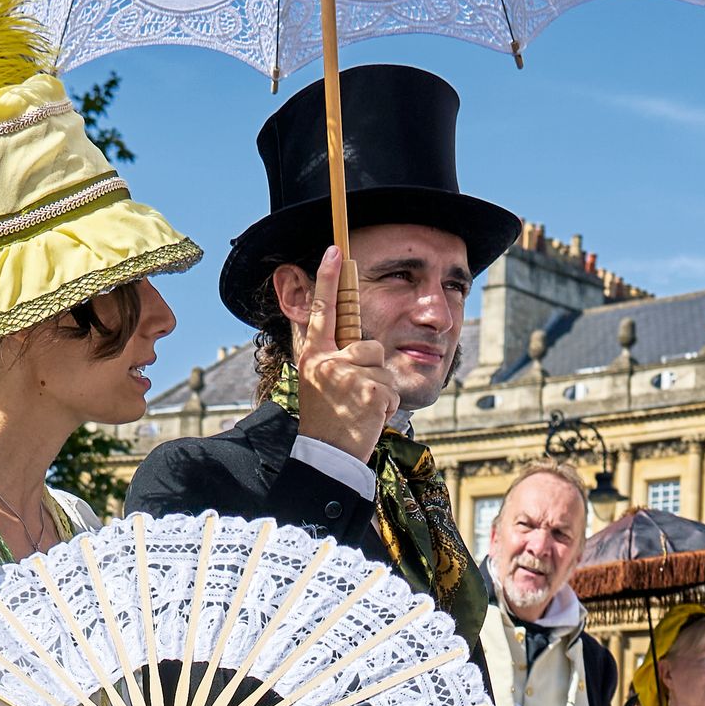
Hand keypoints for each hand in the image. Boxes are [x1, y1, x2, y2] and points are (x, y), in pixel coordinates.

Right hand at [292, 246, 398, 461]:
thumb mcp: (319, 380)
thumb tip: (351, 337)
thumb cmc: (327, 417)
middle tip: (354, 396)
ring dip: (381, 390)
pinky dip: (387, 406)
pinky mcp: (369, 392)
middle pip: (370, 345)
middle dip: (372, 370)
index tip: (334, 250)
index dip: (326, 279)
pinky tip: (369, 418)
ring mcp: (347, 377)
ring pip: (384, 367)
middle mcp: (326, 362)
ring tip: (360, 408)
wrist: (326, 455)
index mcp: (312, 355)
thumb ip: (333, 356)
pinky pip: (392, 388)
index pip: (321, 310)